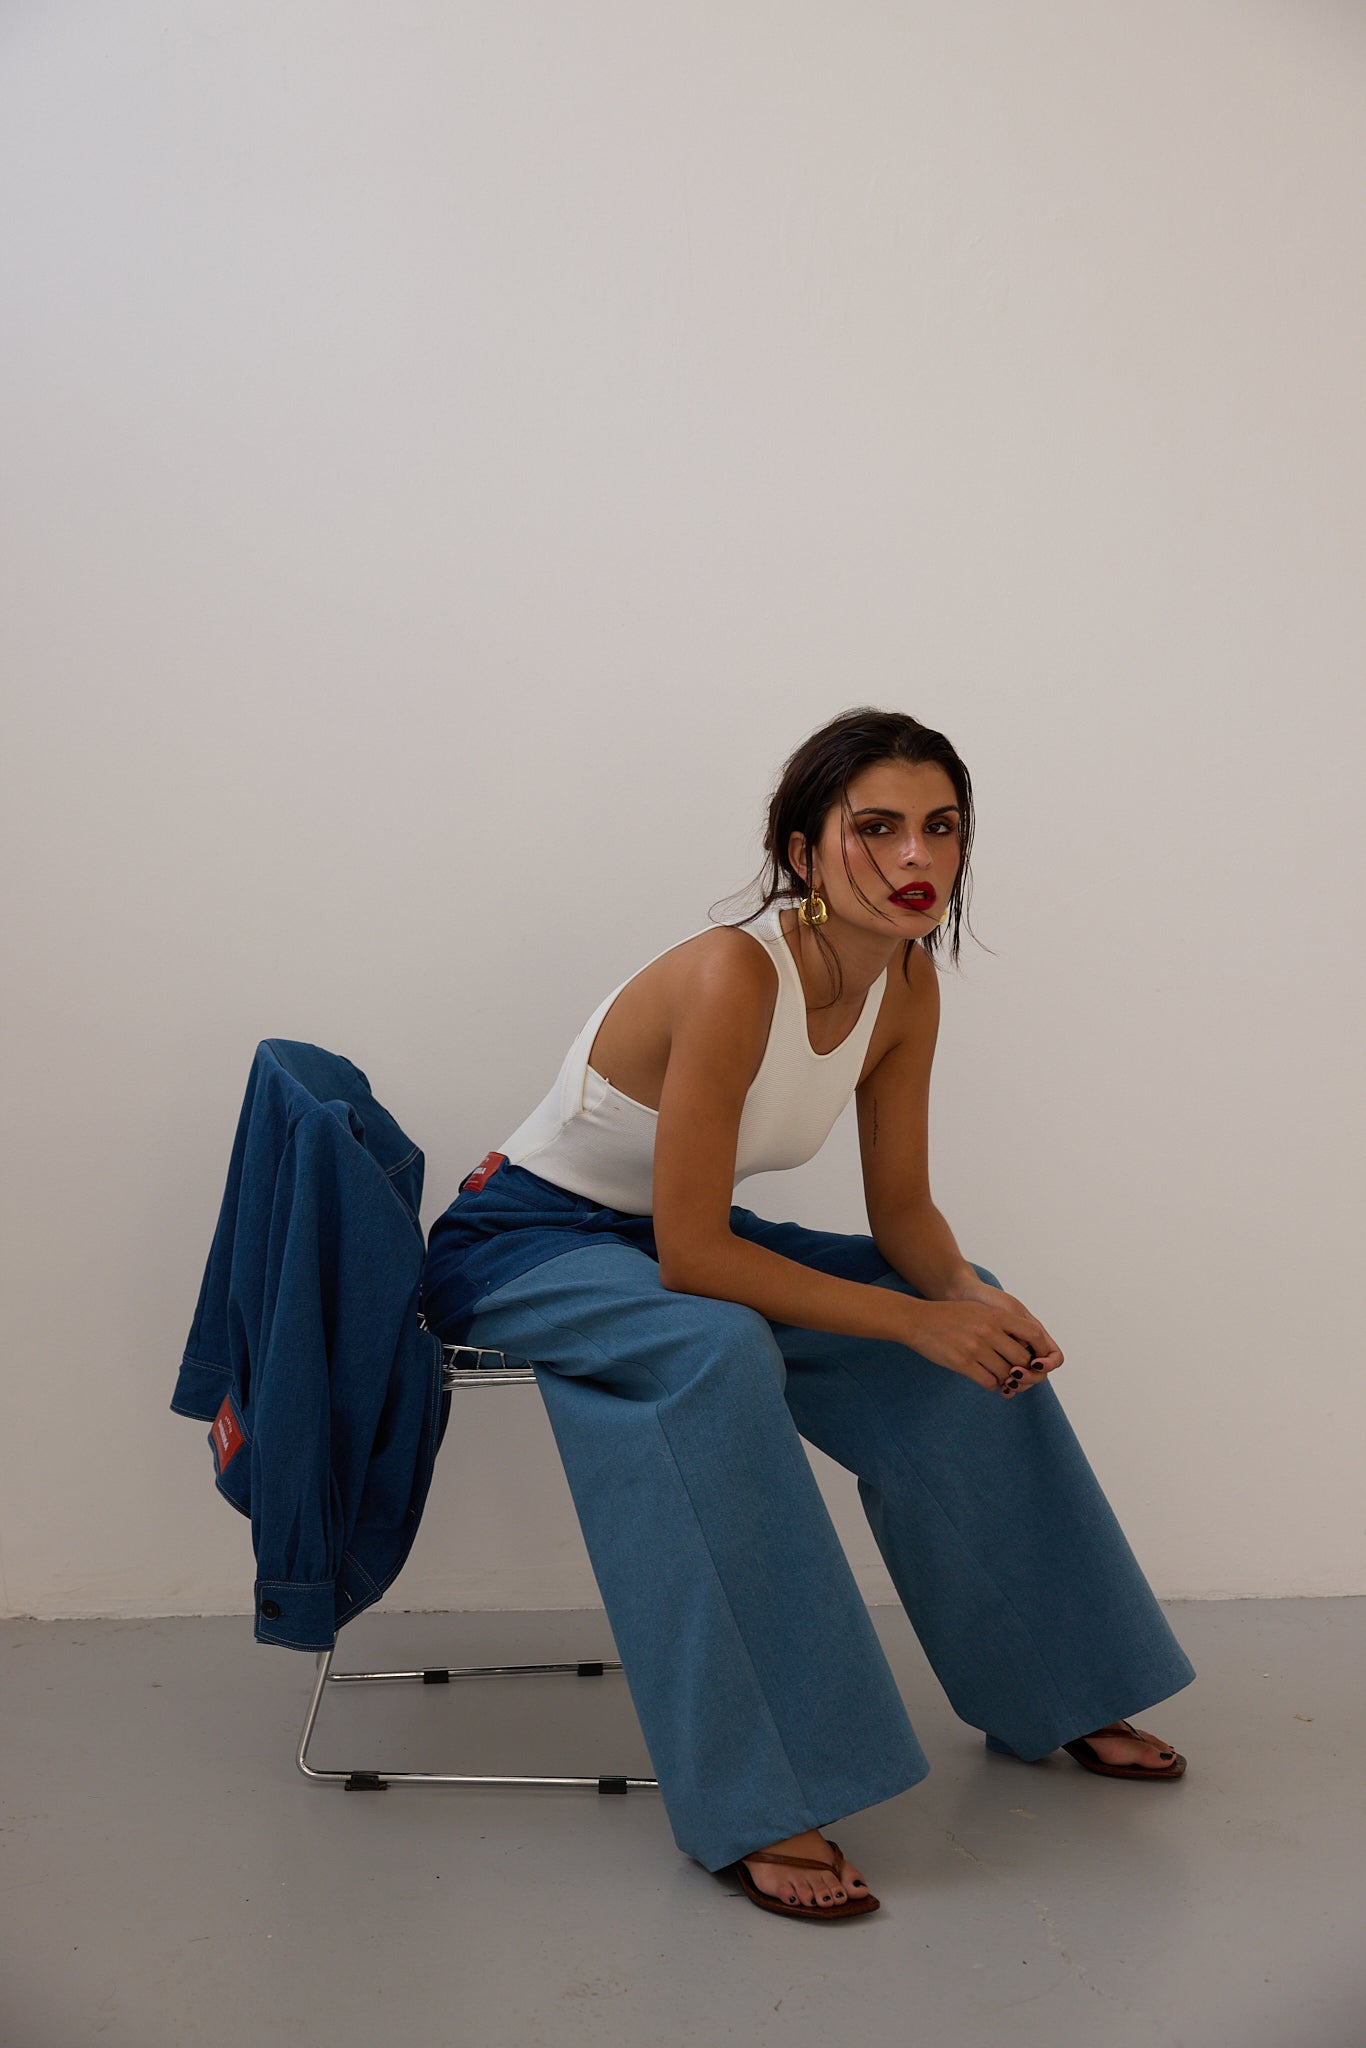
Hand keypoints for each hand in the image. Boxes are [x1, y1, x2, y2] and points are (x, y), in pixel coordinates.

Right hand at [897, 1284, 1063, 1396]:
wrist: (917, 1320)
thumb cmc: (950, 1316)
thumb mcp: (979, 1311)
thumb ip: (1002, 1324)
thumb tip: (1026, 1346)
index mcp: (996, 1315)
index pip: (1033, 1334)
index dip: (1041, 1349)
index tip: (1037, 1358)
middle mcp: (989, 1330)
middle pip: (1022, 1359)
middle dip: (1022, 1370)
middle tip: (1016, 1373)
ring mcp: (975, 1348)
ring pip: (1006, 1374)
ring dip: (1005, 1379)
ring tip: (998, 1376)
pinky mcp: (962, 1363)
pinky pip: (989, 1382)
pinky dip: (991, 1384)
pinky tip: (984, 1378)